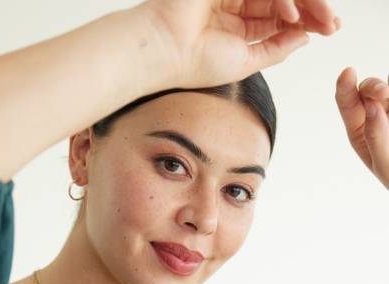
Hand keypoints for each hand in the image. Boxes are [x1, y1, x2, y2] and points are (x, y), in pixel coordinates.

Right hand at [137, 0, 340, 87]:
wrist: (165, 51)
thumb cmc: (195, 63)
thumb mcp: (245, 63)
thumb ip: (275, 49)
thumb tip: (304, 37)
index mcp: (238, 27)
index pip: (279, 18)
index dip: (306, 21)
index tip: (328, 30)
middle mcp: (237, 5)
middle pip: (283, 0)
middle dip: (312, 9)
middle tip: (332, 24)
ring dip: (303, 3)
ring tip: (319, 21)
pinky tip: (290, 15)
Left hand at [336, 68, 388, 188]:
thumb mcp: (384, 163)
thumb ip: (377, 136)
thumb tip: (372, 106)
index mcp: (360, 131)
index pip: (347, 104)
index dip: (345, 86)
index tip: (348, 72)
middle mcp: (376, 115)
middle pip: (368, 90)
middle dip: (373, 87)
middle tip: (383, 93)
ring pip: (388, 88)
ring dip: (387, 88)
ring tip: (388, 95)